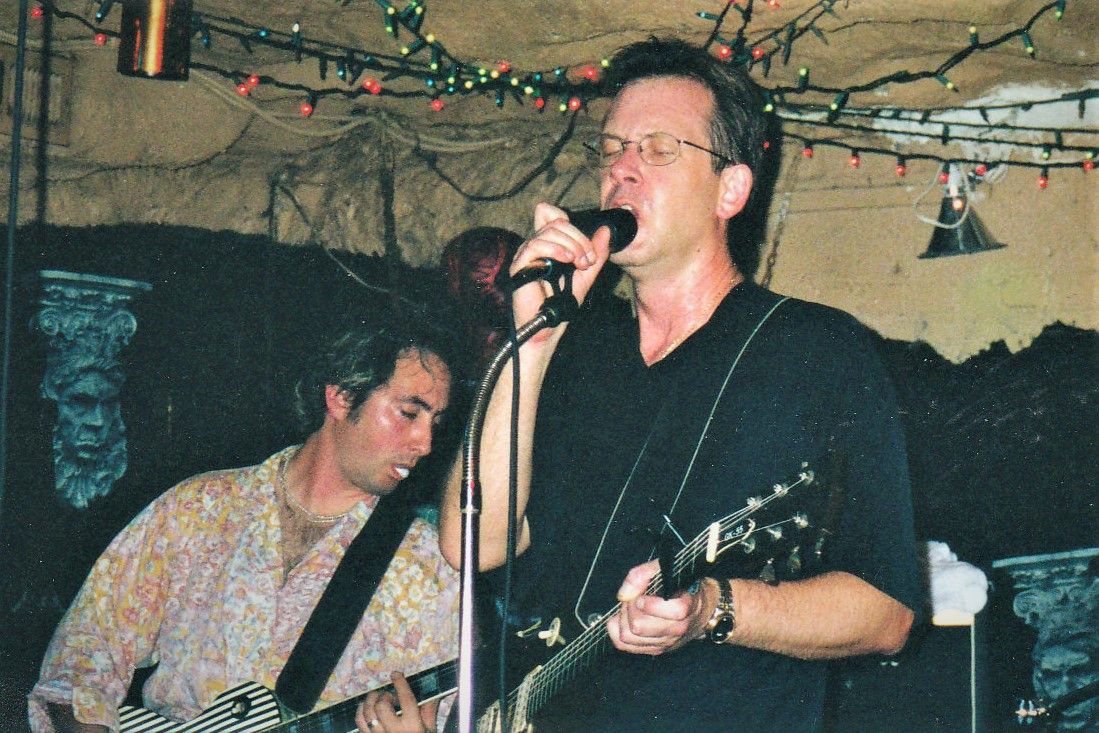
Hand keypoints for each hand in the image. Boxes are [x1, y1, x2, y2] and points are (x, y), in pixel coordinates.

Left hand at [355, 672, 438, 732]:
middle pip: (382, 706)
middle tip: (389, 696)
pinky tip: (367, 708)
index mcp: (413, 727)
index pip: (406, 699)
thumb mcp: (429, 730)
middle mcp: (395, 732)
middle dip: (384, 696)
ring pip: (367, 714)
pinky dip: (361, 712)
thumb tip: (432, 693)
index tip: (396, 674)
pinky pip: (360, 723)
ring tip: (376, 698)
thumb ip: (429, 711)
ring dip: (370, 701)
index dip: (400, 684)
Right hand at [509, 202, 611, 330]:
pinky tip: (566, 261)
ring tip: (579, 264)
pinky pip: (535, 245)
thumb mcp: (586, 274)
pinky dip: (555, 249)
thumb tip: (607, 230)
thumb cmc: (561, 303)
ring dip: (572, 245)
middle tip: (587, 261)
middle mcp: (534, 245)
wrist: (549, 325)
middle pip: (557, 222)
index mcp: (547, 244)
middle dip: (580, 239)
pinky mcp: (519, 265)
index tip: (587, 249)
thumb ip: (596, 253)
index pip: (550, 214)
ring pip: (549, 231)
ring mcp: (525, 254)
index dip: (570, 223)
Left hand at [606, 560, 712, 655]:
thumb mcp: (666, 569)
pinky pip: (624, 645)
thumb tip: (624, 594)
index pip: (661, 614)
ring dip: (622, 619)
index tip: (641, 596)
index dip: (646, 603)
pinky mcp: (655, 649)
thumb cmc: (681, 586)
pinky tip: (624, 618)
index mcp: (684, 608)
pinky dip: (617, 630)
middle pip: (638, 626)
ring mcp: (666, 642)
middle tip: (632, 598)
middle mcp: (676, 629)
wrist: (701, 609)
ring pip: (628, 637)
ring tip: (629, 608)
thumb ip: (643, 574)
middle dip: (629, 608)